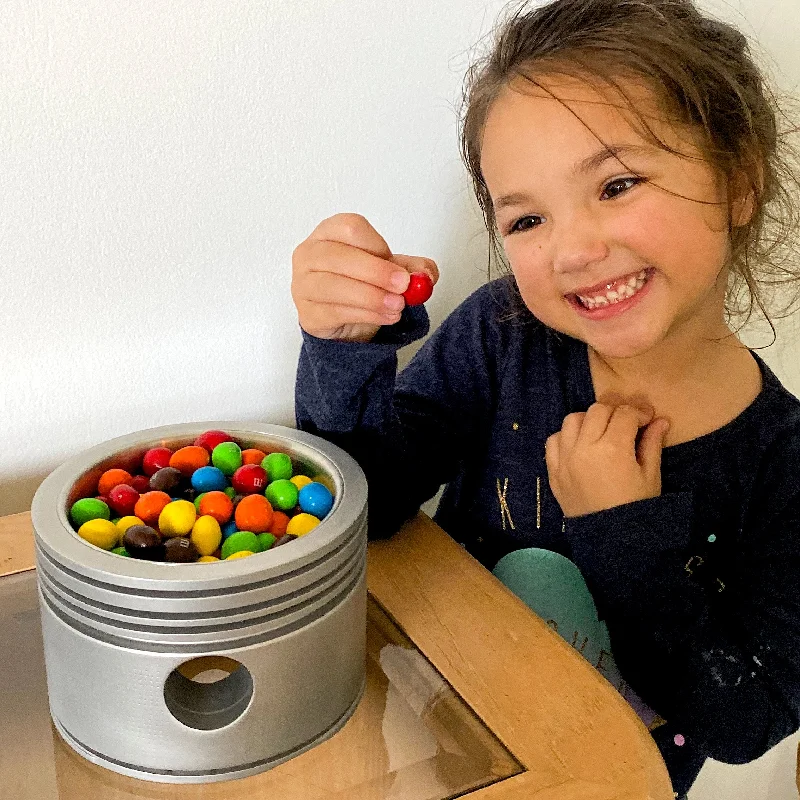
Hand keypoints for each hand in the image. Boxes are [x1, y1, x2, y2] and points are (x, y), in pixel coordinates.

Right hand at [291, 213, 438, 341]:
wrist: (346, 318)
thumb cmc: (363, 283)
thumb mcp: (392, 270)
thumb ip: (412, 268)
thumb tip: (427, 274)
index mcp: (330, 232)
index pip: (349, 228)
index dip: (376, 246)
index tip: (399, 266)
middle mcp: (309, 253)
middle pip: (337, 256)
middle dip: (375, 273)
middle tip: (402, 286)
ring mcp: (302, 284)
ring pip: (333, 287)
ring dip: (371, 298)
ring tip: (397, 306)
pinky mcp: (306, 314)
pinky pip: (333, 312)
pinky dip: (364, 315)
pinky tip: (385, 317)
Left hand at [544, 399, 670, 518]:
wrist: (610, 540)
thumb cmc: (636, 508)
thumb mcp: (650, 477)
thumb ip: (652, 445)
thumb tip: (660, 421)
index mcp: (613, 449)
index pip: (624, 414)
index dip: (638, 412)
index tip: (646, 419)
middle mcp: (585, 448)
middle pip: (597, 411)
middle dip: (614, 412)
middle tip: (625, 424)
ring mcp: (565, 459)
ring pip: (571, 420)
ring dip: (588, 420)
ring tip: (600, 432)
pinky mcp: (553, 471)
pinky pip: (553, 441)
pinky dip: (565, 437)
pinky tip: (579, 445)